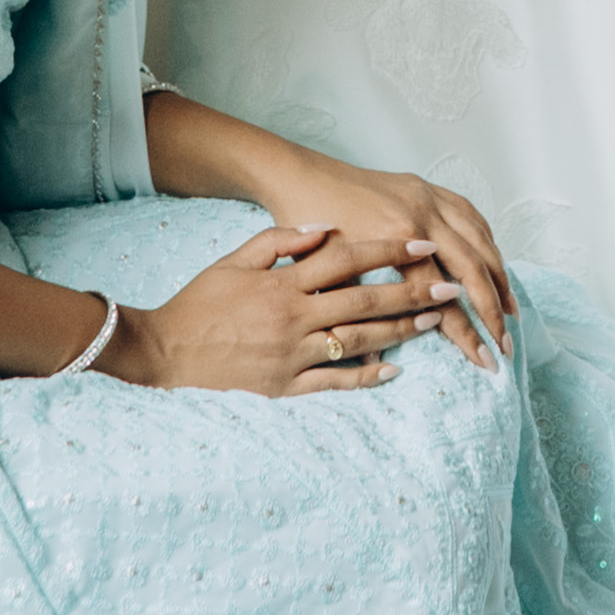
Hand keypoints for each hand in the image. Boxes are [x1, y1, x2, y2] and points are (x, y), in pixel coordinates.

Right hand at [105, 222, 465, 395]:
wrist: (164, 351)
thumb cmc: (200, 301)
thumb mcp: (234, 259)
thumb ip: (280, 243)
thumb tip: (326, 228)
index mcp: (283, 284)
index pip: (348, 258)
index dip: (388, 249)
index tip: (422, 243)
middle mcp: (294, 318)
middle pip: (365, 300)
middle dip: (413, 292)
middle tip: (450, 287)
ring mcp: (292, 355)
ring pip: (359, 340)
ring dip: (401, 330)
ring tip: (435, 322)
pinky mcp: (285, 386)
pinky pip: (335, 382)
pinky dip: (366, 376)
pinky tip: (395, 368)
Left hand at [235, 150, 507, 365]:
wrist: (298, 174)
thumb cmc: (307, 225)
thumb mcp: (327, 275)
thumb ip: (356, 315)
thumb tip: (376, 362)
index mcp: (396, 238)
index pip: (442, 297)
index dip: (465, 332)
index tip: (483, 359)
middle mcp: (421, 214)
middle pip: (473, 270)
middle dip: (493, 311)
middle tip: (505, 344)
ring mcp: (427, 197)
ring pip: (480, 240)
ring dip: (499, 277)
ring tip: (509, 310)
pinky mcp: (426, 187)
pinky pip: (470, 214)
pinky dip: (487, 242)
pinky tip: (493, 262)